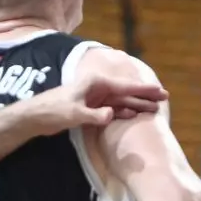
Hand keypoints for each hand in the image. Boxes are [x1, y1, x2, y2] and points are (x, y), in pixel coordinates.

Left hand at [28, 69, 168, 134]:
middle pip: (126, 92)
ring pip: (121, 101)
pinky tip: (134, 115)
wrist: (36, 117)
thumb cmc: (53, 110)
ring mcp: (95, 98)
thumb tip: (112, 114)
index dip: (143, 90)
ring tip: (154, 108)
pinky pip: (113, 109)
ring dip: (136, 105)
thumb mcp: (74, 113)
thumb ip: (94, 115)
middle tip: (164, 98)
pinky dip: (124, 112)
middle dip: (145, 95)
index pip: (125, 87)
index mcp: (96, 83)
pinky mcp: (91, 108)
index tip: (159, 91)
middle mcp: (98, 88)